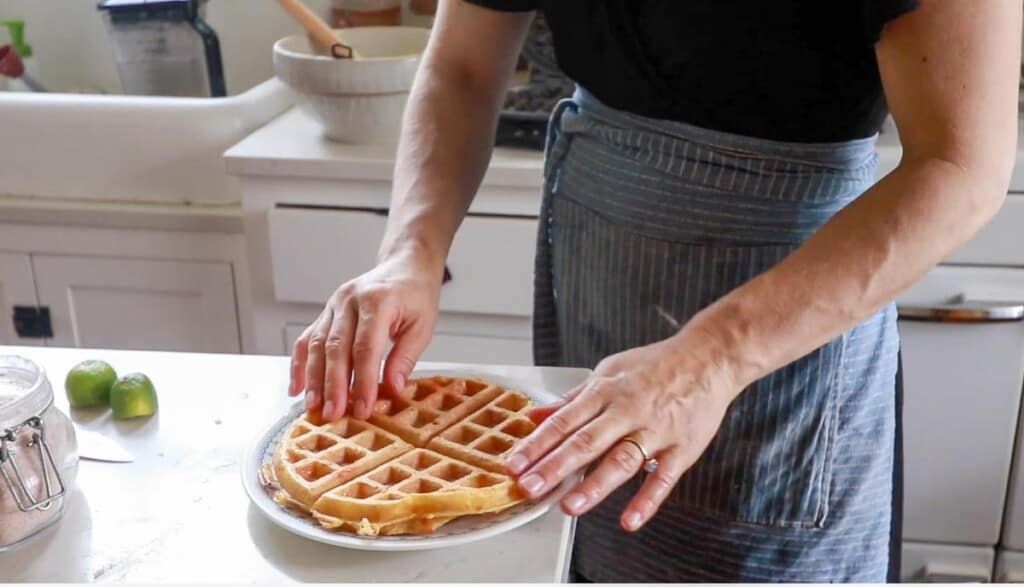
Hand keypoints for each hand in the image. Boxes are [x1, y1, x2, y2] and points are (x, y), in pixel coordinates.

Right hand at [288, 253, 442, 420]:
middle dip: (333, 384)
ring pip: (316, 344)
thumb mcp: (422, 326)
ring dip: (313, 378)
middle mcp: (350, 300)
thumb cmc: (416, 295)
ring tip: (314, 407)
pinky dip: (298, 364)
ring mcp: (334, 305)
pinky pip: (306, 338)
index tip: (362, 408)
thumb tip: (391, 391)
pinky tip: (296, 388)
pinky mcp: (326, 312)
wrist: (405, 265)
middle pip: (336, 347)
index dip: (362, 380)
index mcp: (378, 301)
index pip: (366, 347)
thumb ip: (405, 358)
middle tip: (332, 414)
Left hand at [506, 335, 736, 531]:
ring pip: (622, 461)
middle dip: (554, 467)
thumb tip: (535, 416)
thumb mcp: (607, 372)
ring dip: (595, 486)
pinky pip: (663, 478)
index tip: (514, 464)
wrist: (708, 358)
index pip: (564, 422)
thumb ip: (571, 399)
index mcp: (605, 391)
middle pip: (586, 443)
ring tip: (569, 506)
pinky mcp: (682, 448)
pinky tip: (628, 520)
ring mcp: (656, 431)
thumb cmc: (654, 366)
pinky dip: (647, 500)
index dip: (537, 445)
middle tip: (530, 488)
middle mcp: (627, 411)